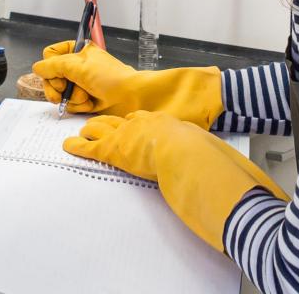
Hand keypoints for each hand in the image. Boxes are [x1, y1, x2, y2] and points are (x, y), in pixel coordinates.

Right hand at [32, 42, 222, 127]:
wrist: (131, 98)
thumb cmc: (111, 77)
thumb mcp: (78, 65)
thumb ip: (53, 66)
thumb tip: (37, 68)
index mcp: (78, 51)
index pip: (50, 55)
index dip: (50, 66)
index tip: (57, 71)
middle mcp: (78, 66)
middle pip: (50, 76)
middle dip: (57, 86)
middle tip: (64, 90)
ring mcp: (80, 84)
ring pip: (58, 93)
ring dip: (71, 97)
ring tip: (85, 97)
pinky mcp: (85, 100)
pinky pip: (70, 104)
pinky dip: (78, 106)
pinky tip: (91, 104)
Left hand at [65, 111, 286, 250]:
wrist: (187, 152)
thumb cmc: (202, 156)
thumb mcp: (209, 155)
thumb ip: (210, 162)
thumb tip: (229, 176)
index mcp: (169, 124)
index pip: (148, 121)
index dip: (138, 125)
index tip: (134, 126)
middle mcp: (147, 123)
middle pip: (124, 121)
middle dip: (112, 124)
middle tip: (100, 125)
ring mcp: (129, 134)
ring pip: (105, 129)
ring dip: (93, 131)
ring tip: (81, 133)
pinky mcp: (115, 148)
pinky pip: (92, 146)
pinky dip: (79, 146)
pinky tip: (69, 145)